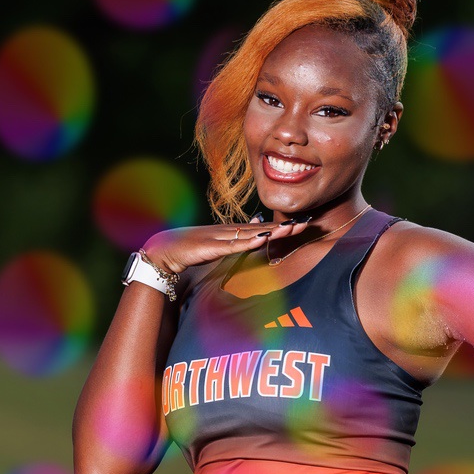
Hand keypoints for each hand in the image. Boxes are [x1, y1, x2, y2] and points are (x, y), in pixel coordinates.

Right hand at [143, 211, 310, 275]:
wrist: (165, 250)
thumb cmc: (191, 250)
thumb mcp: (219, 247)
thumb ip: (239, 243)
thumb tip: (258, 233)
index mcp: (233, 233)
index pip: (263, 229)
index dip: (283, 227)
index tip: (303, 224)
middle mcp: (231, 232)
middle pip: (263, 228)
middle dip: (286, 226)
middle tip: (308, 223)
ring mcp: (222, 238)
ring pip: (252, 234)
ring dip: (273, 232)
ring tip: (292, 228)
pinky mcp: (212, 246)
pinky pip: (234, 245)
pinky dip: (248, 242)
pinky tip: (262, 239)